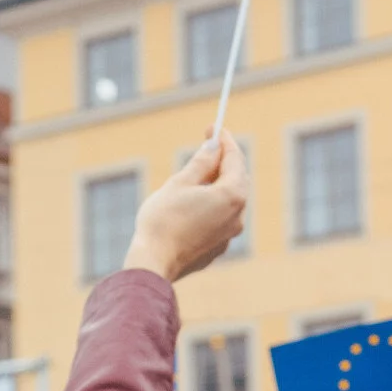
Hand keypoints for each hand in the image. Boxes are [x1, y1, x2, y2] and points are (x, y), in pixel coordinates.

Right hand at [121, 135, 249, 282]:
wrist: (153, 263)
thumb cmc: (163, 220)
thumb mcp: (180, 183)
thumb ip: (201, 163)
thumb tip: (214, 147)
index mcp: (232, 194)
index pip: (234, 158)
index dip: (224, 140)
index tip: (214, 127)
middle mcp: (238, 215)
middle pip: (237, 179)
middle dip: (223, 162)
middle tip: (207, 146)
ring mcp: (229, 234)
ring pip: (228, 201)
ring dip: (216, 184)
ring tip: (196, 175)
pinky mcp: (217, 248)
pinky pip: (219, 219)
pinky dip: (211, 206)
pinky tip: (192, 204)